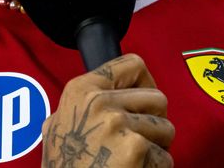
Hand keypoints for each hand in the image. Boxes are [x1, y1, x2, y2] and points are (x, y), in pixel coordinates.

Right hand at [41, 53, 173, 166]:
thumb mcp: (57, 131)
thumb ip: (78, 109)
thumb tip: (91, 97)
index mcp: (80, 90)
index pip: (133, 64)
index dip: (145, 84)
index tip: (143, 102)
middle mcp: (98, 101)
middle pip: (158, 98)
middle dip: (154, 124)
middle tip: (137, 144)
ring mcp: (117, 122)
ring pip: (166, 128)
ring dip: (157, 150)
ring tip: (132, 163)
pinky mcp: (136, 147)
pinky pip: (165, 157)